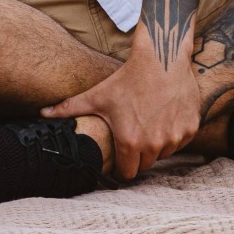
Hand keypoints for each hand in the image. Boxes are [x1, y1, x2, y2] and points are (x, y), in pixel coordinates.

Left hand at [41, 30, 201, 180]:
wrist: (161, 59)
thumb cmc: (127, 78)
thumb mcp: (97, 95)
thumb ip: (69, 108)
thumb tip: (42, 114)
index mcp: (130, 142)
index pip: (126, 173)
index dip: (120, 168)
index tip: (118, 160)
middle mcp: (155, 144)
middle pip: (145, 165)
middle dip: (137, 156)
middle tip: (131, 138)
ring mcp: (175, 138)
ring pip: (163, 154)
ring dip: (156, 146)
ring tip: (146, 125)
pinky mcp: (191, 129)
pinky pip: (180, 142)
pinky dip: (172, 135)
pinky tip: (162, 117)